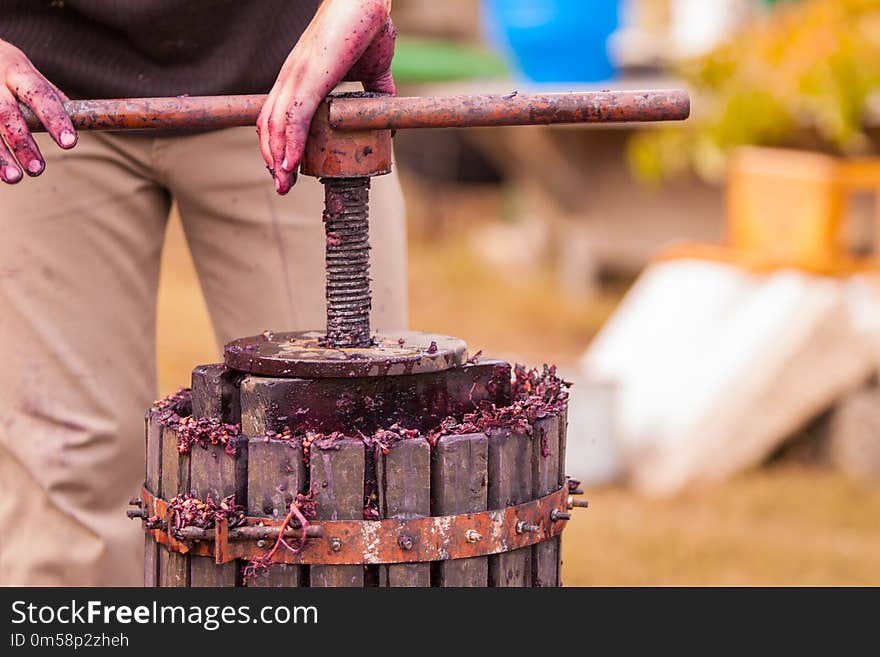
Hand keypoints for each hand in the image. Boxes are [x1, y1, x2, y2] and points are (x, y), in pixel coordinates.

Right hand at [0, 40, 75, 184]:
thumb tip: (79, 122)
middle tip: (38, 170)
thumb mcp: (24, 70)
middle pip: (7, 114)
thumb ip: (48, 95)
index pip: (40, 95)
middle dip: (23, 143)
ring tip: (14, 178)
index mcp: (16, 69)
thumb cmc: (2, 65)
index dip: (55, 119)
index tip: (70, 143)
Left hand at [258, 0, 395, 194]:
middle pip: (268, 124)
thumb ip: (377, 94)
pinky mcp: (310, 75)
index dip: (277, 143)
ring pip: (275, 124)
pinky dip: (290, 143)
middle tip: (283, 185)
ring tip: (284, 183)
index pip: (277, 115)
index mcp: (302, 76)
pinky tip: (291, 164)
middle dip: (272, 159)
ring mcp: (298, 75)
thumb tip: (388, 118)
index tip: (286, 168)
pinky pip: (294, 117)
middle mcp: (292, 76)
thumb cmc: (368, 26)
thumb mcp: (373, 71)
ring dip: (277, 158)